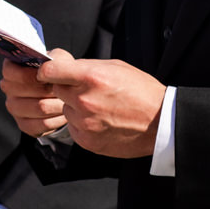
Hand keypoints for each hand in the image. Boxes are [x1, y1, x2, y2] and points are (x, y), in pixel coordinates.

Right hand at [2, 53, 68, 136]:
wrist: (61, 91)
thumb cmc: (56, 73)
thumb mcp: (58, 59)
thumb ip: (54, 59)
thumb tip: (48, 69)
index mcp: (11, 68)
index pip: (15, 72)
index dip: (36, 74)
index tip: (51, 76)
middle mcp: (8, 87)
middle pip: (30, 90)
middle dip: (52, 89)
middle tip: (66, 88)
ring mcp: (14, 107)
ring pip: (40, 108)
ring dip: (58, 104)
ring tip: (68, 100)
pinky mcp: (23, 124)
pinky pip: (43, 123)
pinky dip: (57, 119)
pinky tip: (63, 112)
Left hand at [20, 50, 164, 159]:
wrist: (161, 122)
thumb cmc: (141, 91)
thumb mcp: (115, 67)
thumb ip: (86, 67)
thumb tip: (62, 67)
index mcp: (92, 77)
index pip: (50, 72)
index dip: (48, 71)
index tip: (50, 73)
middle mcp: (85, 100)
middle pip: (56, 91)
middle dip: (67, 89)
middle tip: (86, 90)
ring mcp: (85, 123)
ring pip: (66, 110)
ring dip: (76, 108)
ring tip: (100, 108)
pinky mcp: (87, 141)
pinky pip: (73, 128)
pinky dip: (82, 124)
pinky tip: (101, 121)